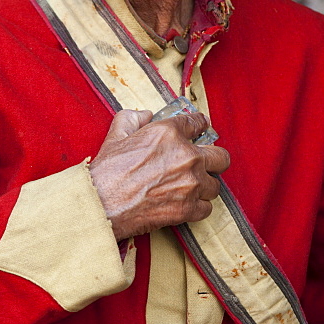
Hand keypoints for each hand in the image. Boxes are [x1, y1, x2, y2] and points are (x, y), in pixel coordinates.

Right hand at [89, 109, 230, 239]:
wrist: (102, 204)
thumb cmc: (107, 172)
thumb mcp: (116, 134)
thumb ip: (132, 118)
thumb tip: (145, 115)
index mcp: (169, 133)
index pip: (197, 123)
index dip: (199, 126)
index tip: (200, 130)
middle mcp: (187, 156)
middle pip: (221, 157)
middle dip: (214, 160)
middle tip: (203, 164)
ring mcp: (191, 183)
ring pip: (215, 185)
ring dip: (204, 187)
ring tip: (190, 188)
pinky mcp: (189, 208)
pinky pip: (207, 208)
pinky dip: (197, 208)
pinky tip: (184, 204)